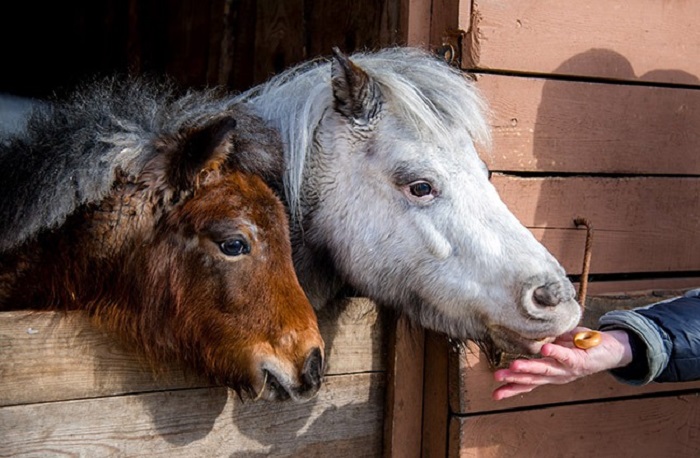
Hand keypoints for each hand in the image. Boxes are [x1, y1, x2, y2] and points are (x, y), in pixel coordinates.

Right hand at [491, 327, 633, 400]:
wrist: (612, 350)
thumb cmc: (583, 346)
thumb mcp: (560, 344)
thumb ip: (545, 342)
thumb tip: (527, 334)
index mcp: (551, 373)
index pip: (529, 383)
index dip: (512, 388)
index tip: (495, 394)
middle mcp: (558, 376)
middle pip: (533, 379)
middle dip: (514, 379)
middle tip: (498, 377)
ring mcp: (568, 370)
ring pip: (546, 370)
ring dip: (529, 368)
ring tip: (513, 366)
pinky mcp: (580, 361)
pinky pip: (566, 356)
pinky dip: (555, 353)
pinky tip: (544, 351)